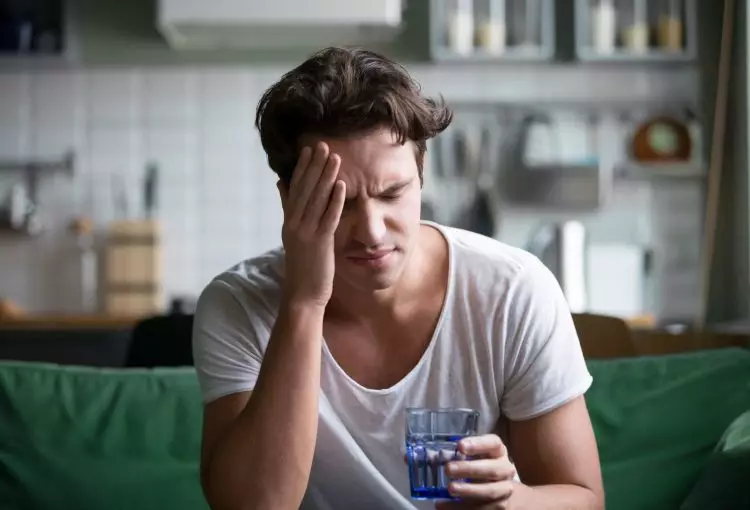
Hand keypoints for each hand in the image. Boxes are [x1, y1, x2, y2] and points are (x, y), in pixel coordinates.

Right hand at [278, 142, 345, 307]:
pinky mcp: (319, 244)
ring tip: (335, 158)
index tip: (310, 149)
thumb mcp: (292, 234)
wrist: (302, 295)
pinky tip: (342, 186)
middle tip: (323, 145)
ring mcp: (305, 234)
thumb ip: (288, 208)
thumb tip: (282, 183)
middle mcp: (294, 224)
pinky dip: (334, 201)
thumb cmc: (302, 266)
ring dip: (326, 178)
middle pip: (305, 190)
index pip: (295, 189)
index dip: (303, 168)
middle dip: (314, 167)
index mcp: (289, 221)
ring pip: (316, 200)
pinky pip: (328, 218)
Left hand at [435, 434, 516, 509]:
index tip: (460, 446)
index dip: (478, 444)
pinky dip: (460, 507)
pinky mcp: (499, 506)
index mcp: (498, 451)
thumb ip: (458, 455)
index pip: (493, 443)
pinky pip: (481, 508)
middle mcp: (505, 469)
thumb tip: (432, 457)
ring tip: (450, 489)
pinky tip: (444, 504)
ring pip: (489, 491)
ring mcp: (504, 489)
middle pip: (492, 469)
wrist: (501, 487)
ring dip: (468, 490)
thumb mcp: (475, 456)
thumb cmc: (482, 465)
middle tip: (449, 469)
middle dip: (469, 469)